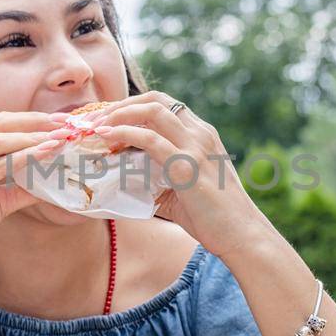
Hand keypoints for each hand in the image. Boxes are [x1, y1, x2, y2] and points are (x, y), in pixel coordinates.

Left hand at [76, 92, 272, 260]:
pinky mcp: (187, 167)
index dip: (132, 106)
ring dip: (118, 114)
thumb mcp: (184, 189)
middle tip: (94, 120)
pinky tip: (106, 137)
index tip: (106, 118)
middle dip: (120, 104)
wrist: (242, 235)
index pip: (164, 105)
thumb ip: (159, 178)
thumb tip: (125, 179)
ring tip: (95, 126)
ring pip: (152, 111)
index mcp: (202, 135)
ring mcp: (196, 148)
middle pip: (156, 100)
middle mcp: (201, 134)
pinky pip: (151, 140)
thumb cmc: (213, 217)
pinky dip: (124, 133)